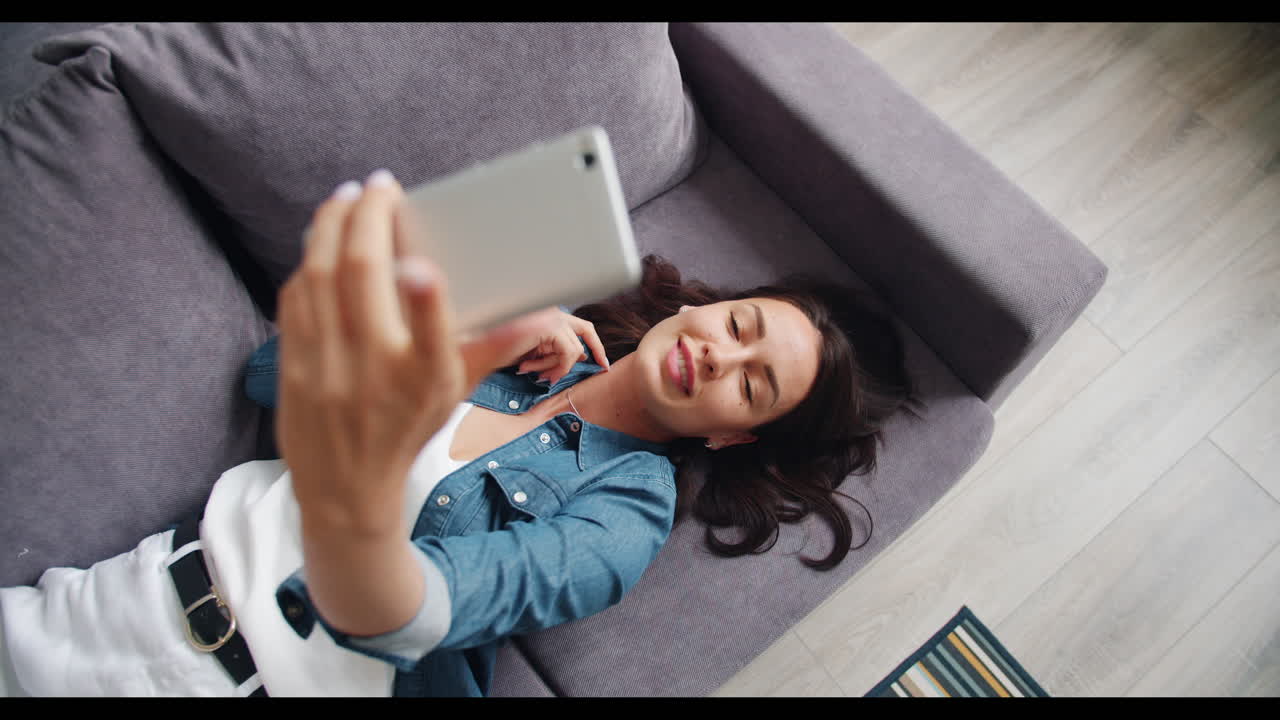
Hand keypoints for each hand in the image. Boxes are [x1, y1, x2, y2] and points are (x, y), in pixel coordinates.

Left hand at [277, 171, 468, 532]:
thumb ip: (496, 346)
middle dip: (368, 220)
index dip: (427, 298)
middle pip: (362, 279)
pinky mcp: (292, 365)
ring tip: (349, 199)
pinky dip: (309, 260)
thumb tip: (544, 315)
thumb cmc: (407, 429)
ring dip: (331, 227)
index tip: (422, 264)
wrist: (344, 489)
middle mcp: (372, 372)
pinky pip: (296, 298)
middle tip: (380, 187)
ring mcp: (325, 367)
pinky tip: (323, 241)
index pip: (430, 340)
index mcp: (423, 381)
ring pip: (320, 277)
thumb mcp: (456, 391)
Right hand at [509, 309, 609, 384]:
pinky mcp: (549, 326)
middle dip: (596, 350)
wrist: (479, 351)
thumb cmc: (501, 351)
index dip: (594, 343)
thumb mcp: (535, 351)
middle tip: (604, 367)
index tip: (603, 362)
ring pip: (574, 348)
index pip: (580, 324)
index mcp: (547, 311)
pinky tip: (537, 372)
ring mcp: (550, 315)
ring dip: (558, 367)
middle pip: (586, 330)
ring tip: (537, 374)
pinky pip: (569, 353)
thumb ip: (557, 349)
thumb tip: (583, 354)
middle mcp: (551, 309)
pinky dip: (558, 367)